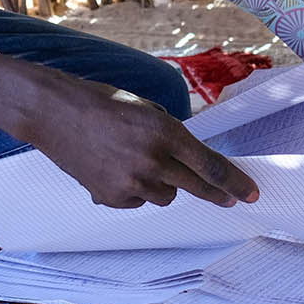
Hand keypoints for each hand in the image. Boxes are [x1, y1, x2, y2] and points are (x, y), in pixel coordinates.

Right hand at [0, 52, 258, 209]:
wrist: (54, 114)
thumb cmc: (100, 103)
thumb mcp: (145, 108)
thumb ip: (170, 134)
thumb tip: (191, 159)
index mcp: (164, 131)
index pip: (211, 165)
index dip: (235, 182)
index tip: (250, 193)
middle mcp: (151, 160)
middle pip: (196, 187)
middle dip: (217, 194)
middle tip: (230, 199)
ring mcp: (130, 182)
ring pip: (165, 196)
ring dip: (163, 184)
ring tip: (138, 162)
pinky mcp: (110, 197)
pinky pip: (138, 200)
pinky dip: (134, 189)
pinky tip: (114, 168)